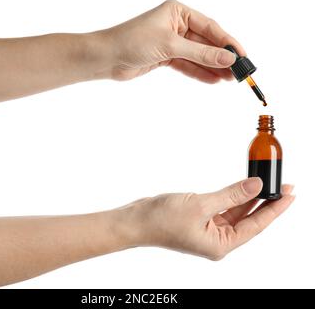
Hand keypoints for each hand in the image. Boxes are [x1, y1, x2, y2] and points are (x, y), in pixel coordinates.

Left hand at [103, 0, 244, 82]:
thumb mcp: (170, 45)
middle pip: (206, 43)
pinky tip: (213, 80)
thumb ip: (200, 53)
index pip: (210, 28)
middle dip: (221, 58)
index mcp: (178, 12)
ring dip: (212, 68)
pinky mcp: (166, 57)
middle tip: (239, 72)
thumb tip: (227, 58)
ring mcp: (171, 42)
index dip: (228, 43)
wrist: (107, 57)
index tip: (242, 56)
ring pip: (197, 56)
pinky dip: (198, 73)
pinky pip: (187, 65)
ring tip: (230, 79)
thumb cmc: (133, 41)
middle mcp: (176, 25)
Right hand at [125, 177, 294, 259]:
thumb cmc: (162, 220)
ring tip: (266, 183)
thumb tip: (256, 186)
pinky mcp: (200, 220)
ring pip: (236, 212)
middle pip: (248, 219)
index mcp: (220, 245)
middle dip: (265, 202)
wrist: (136, 220)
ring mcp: (208, 230)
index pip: (256, 225)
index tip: (290, 194)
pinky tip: (242, 187)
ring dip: (249, 198)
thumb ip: (231, 195)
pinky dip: (232, 197)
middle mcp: (217, 240)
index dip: (275, 209)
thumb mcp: (201, 205)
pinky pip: (223, 208)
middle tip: (283, 185)